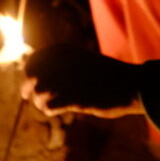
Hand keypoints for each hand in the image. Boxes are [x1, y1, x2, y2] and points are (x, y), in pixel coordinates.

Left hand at [23, 44, 145, 118]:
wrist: (131, 84)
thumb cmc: (107, 76)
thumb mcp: (82, 62)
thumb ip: (63, 65)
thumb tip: (40, 76)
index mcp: (63, 51)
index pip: (33, 61)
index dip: (29, 73)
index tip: (32, 83)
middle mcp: (61, 63)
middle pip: (30, 77)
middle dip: (28, 89)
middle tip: (31, 97)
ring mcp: (67, 80)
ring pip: (37, 93)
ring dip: (41, 102)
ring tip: (49, 105)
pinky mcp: (73, 98)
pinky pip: (48, 106)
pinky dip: (50, 109)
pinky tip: (57, 110)